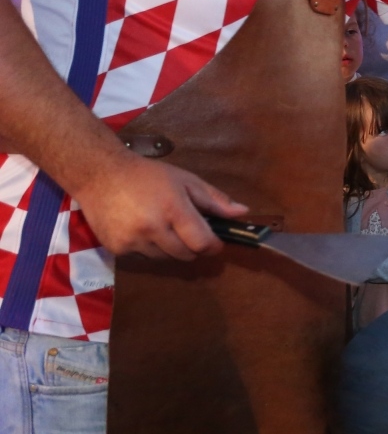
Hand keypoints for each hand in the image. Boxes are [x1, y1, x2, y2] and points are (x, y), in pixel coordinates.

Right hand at [74, 154, 246, 260]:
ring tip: (162, 226)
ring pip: (165, 259)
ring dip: (171, 248)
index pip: (202, 243)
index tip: (215, 241)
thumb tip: (243, 213)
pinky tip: (142, 229)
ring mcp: (132, 240)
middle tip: (188, 231)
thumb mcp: (185, 180)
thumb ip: (214, 200)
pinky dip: (149, 249)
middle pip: (186, 255)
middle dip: (193, 247)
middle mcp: (152, 228)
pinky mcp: (117, 249)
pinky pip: (143, 258)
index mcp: (173, 209)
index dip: (213, 245)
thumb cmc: (147, 175)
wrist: (100, 174)